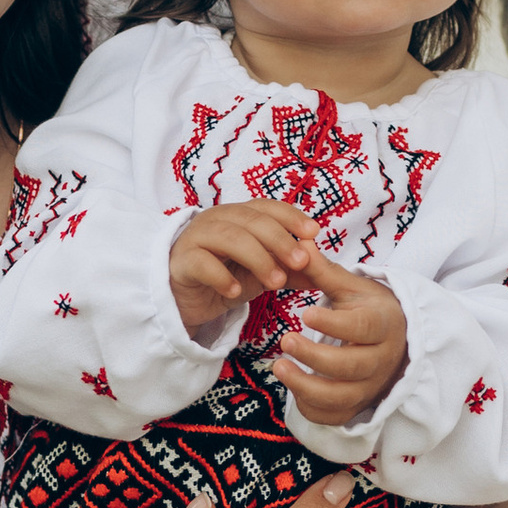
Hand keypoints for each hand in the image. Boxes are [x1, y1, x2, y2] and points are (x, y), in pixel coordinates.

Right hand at [169, 199, 316, 339]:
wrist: (185, 300)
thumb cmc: (224, 278)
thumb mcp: (262, 274)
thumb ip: (290, 270)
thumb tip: (325, 269)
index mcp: (238, 216)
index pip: (266, 207)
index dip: (291, 217)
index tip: (314, 233)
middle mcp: (217, 220)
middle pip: (251, 220)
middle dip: (280, 239)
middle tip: (300, 262)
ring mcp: (196, 238)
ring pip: (229, 237)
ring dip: (257, 258)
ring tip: (276, 282)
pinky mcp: (181, 262)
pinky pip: (202, 263)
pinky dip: (220, 276)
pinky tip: (234, 292)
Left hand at [273, 246, 408, 428]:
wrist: (396, 342)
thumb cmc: (368, 310)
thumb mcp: (351, 287)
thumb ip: (323, 270)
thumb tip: (300, 242)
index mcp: (384, 324)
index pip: (363, 327)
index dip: (335, 324)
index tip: (306, 314)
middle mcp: (381, 360)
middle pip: (352, 366)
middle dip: (316, 356)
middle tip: (285, 340)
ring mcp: (370, 387)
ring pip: (341, 397)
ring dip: (307, 386)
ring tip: (278, 367)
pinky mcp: (356, 407)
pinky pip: (333, 416)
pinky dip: (311, 407)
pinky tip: (292, 387)